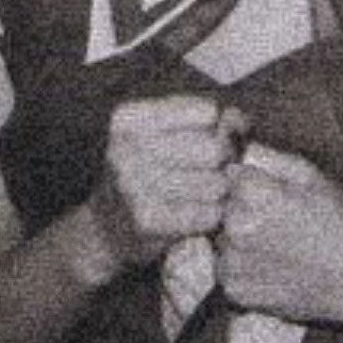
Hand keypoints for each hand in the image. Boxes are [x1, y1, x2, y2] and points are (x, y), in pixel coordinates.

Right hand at [83, 96, 241, 273]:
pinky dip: (211, 216)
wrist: (103, 229)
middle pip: (215, 149)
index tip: (221, 136)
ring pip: (216, 183)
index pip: (207, 112)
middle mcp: (126, 149)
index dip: (224, 125)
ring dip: (219, 192)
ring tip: (201, 194)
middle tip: (213, 170)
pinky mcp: (147, 221)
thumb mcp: (159, 132)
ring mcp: (133, 186)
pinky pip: (209, 213)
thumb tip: (239, 121)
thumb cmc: (145, 172)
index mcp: (128, 119)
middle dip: (224, 161)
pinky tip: (195, 214)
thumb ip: (201, 119)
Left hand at [215, 146, 342, 324]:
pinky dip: (243, 267)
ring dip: (239, 239)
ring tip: (278, 245)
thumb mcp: (312, 176)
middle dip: (242, 209)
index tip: (269, 193)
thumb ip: (269, 158)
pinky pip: (227, 269)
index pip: (228, 176)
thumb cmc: (340, 223)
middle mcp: (236, 227)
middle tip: (279, 223)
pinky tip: (274, 266)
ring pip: (222, 238)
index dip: (249, 182)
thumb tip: (237, 152)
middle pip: (222, 208)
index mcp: (255, 194)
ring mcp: (233, 262)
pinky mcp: (235, 290)